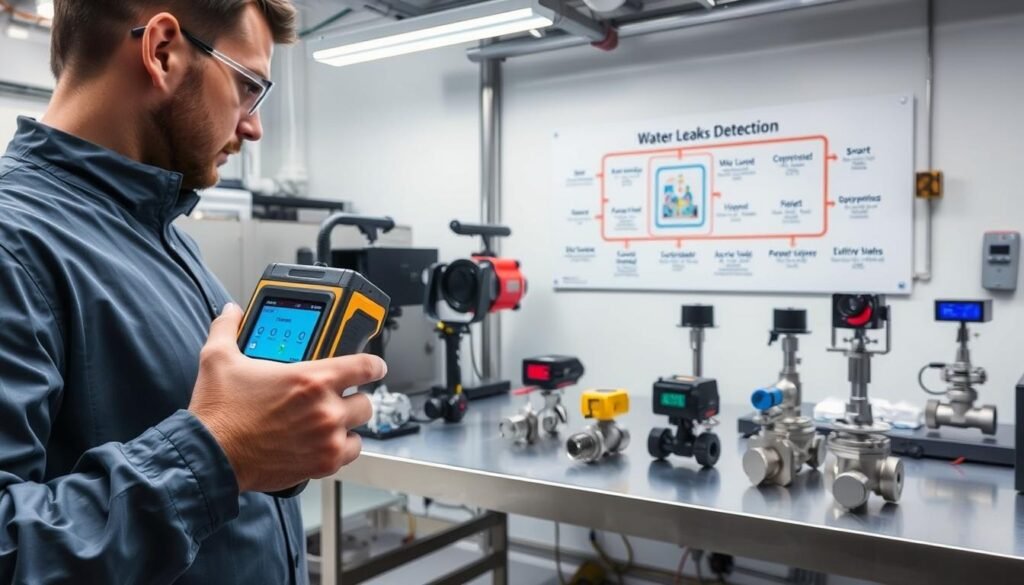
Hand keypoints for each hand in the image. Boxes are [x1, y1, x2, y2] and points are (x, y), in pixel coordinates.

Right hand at [188, 303, 384, 492]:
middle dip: (353, 398)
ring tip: (330, 422)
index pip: (365, 366)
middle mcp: (325, 410)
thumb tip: (231, 312)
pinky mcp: (322, 464)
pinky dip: (342, 449)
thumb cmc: (219, 414)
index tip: (375, 366)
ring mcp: (327, 439)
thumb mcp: (218, 359)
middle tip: (336, 398)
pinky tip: (326, 443)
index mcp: (311, 380)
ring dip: (348, 424)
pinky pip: (350, 454)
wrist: (211, 457)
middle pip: (365, 401)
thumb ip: (227, 329)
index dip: (374, 364)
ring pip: (360, 429)